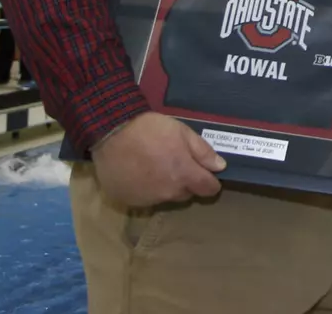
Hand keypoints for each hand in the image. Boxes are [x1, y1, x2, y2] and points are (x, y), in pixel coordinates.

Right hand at [90, 112, 224, 208]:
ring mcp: (145, 199)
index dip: (210, 182)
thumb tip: (220, 167)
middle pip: (186, 194)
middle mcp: (167, 193)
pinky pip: (143, 199)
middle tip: (175, 164)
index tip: (205, 174)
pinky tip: (138, 173)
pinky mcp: (127, 201)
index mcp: (184, 175)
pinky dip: (144, 190)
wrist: (111, 133)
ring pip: (164, 197)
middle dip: (185, 182)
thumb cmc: (151, 129)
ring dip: (164, 187)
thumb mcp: (183, 132)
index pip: (208, 190)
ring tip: (154, 167)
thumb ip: (203, 152)